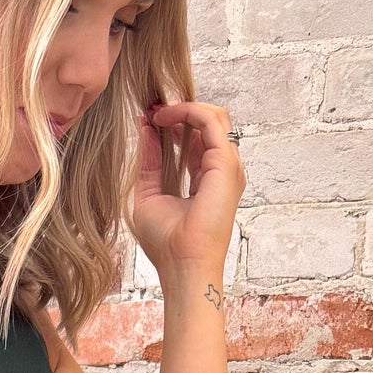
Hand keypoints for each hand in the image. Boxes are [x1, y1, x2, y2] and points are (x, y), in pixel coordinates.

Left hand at [129, 100, 243, 289]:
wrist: (182, 265)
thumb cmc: (167, 243)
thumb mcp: (148, 195)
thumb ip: (148, 163)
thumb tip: (145, 130)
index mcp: (206, 178)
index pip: (196, 138)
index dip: (174, 123)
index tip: (149, 118)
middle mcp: (221, 170)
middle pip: (209, 123)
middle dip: (180, 110)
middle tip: (152, 110)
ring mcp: (227, 166)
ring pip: (214, 116)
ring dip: (183, 108)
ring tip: (156, 112)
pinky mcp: (225, 164)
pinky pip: (210, 121)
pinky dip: (187, 111)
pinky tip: (163, 118)